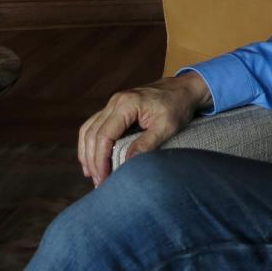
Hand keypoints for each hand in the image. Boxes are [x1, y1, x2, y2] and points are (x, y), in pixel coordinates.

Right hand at [77, 74, 211, 186]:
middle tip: (98, 182)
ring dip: (87, 152)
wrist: (185, 88)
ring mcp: (114, 102)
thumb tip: (126, 164)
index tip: (104, 179)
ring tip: (92, 174)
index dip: (100, 160)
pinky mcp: (115, 107)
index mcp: (127, 104)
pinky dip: (91, 142)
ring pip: (89, 129)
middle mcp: (115, 101)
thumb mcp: (166, 127)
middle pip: (92, 134)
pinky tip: (93, 157)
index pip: (104, 136)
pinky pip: (95, 124)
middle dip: (92, 160)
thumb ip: (146, 144)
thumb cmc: (178, 106)